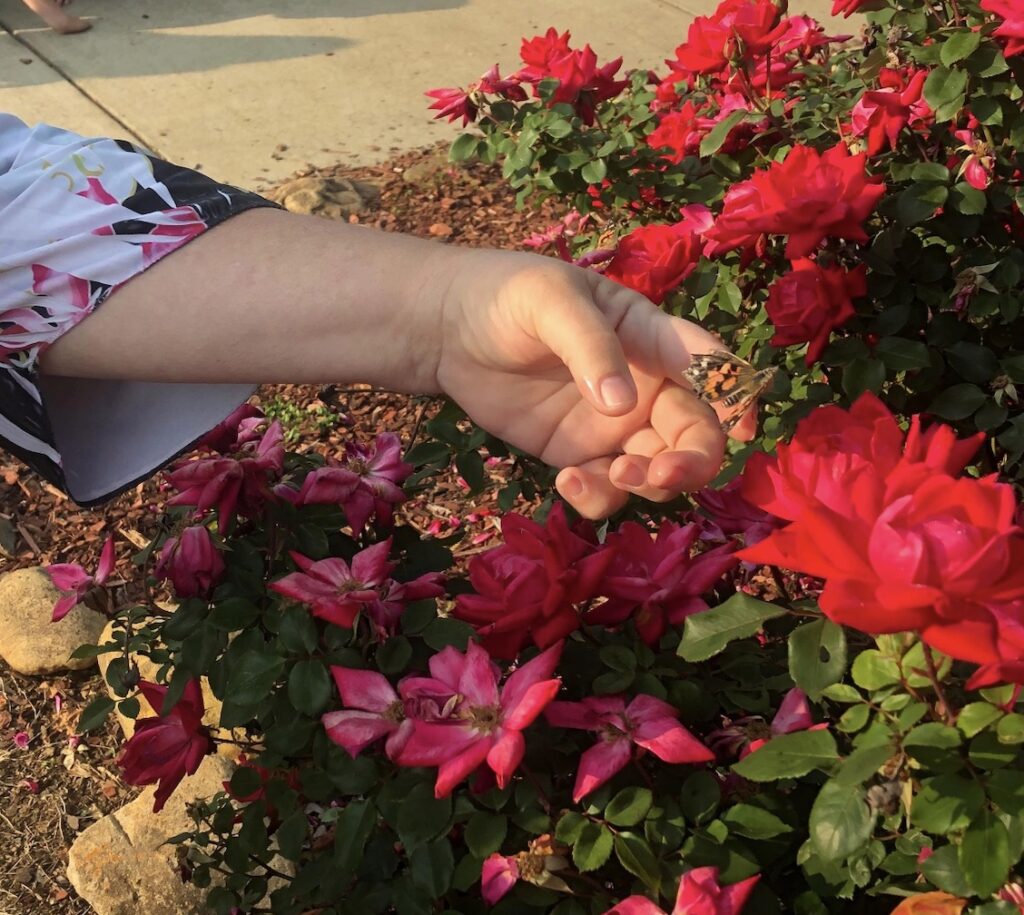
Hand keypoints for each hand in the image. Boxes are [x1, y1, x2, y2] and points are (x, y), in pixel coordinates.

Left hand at [432, 249, 754, 518]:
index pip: (708, 367)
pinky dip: (599, 497)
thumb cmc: (508, 297)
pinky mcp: (578, 456)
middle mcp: (645, 386)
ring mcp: (613, 426)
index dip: (736, 396)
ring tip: (607, 474)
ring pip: (657, 468)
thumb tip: (620, 407)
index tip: (744, 428)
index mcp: (651, 337)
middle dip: (690, 460)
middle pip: (695, 432)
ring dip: (647, 483)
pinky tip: (567, 483)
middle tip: (661, 473)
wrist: (448, 330)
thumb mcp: (550, 302)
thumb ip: (590, 347)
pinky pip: (607, 488)